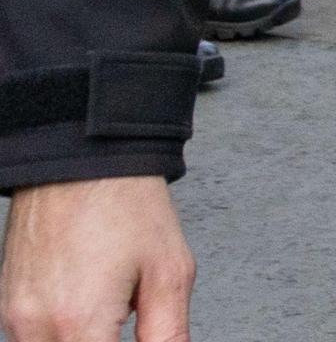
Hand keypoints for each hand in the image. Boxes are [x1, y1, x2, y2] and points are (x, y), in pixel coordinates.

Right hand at [1, 176, 193, 341]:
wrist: (81, 160)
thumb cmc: (124, 204)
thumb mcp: (169, 272)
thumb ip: (168, 333)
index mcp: (77, 322)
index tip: (141, 337)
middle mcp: (35, 325)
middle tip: (128, 318)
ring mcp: (14, 316)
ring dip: (83, 340)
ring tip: (112, 309)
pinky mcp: (8, 304)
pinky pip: (33, 338)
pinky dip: (64, 334)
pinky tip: (89, 307)